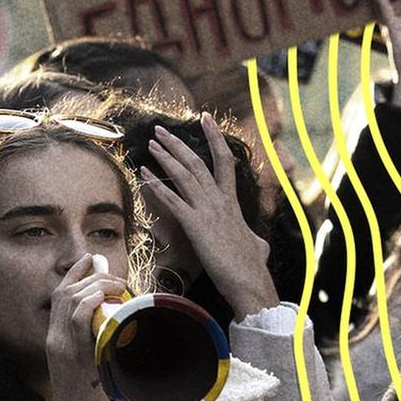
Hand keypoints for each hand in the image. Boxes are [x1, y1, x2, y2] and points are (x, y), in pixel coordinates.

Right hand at [46, 253, 129, 400]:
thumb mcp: (92, 367)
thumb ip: (98, 344)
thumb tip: (121, 323)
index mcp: (56, 341)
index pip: (60, 296)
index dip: (74, 274)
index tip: (90, 260)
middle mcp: (54, 340)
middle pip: (64, 292)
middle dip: (91, 276)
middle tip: (116, 278)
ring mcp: (61, 347)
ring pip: (70, 299)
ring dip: (97, 286)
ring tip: (118, 288)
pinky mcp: (71, 356)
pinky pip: (78, 317)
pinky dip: (93, 302)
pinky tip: (108, 300)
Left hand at [143, 114, 276, 318]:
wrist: (249, 281)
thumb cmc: (251, 267)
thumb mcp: (256, 245)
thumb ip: (253, 237)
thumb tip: (257, 242)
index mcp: (232, 202)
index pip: (224, 161)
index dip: (214, 138)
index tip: (205, 118)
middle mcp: (219, 201)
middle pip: (197, 162)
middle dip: (177, 144)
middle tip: (160, 130)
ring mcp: (207, 211)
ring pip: (184, 175)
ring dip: (165, 157)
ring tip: (151, 143)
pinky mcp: (195, 225)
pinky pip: (172, 200)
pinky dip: (157, 185)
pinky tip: (144, 174)